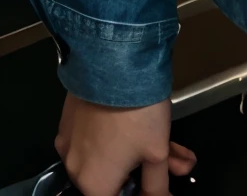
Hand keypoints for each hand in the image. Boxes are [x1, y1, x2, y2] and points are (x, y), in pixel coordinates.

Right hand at [55, 94, 194, 195]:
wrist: (113, 63)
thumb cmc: (137, 114)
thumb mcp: (157, 153)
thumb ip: (157, 185)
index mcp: (93, 185)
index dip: (141, 192)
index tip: (159, 183)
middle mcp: (75, 169)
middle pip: (115, 179)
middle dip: (149, 172)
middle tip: (177, 163)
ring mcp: (70, 142)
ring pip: (109, 156)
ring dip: (141, 154)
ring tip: (174, 147)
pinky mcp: (71, 120)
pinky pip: (97, 138)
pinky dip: (120, 138)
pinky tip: (146, 128)